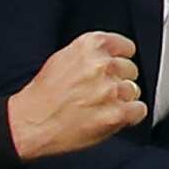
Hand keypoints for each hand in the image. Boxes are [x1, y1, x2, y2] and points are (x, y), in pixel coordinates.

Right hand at [1, 28, 143, 159]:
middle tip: (98, 93)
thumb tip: (114, 57)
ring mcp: (111, 89)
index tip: (114, 70)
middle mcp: (102, 64)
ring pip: (134, 91)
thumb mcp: (63, 58)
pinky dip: (129, 116)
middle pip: (131, 70)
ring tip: (99, 107)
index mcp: (90, 45)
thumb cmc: (42, 95)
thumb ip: (91, 54)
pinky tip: (109, 118)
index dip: (120, 61)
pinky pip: (139, 110)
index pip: (126, 47)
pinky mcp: (116, 113)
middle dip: (119, 81)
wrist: (29, 123)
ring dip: (122, 100)